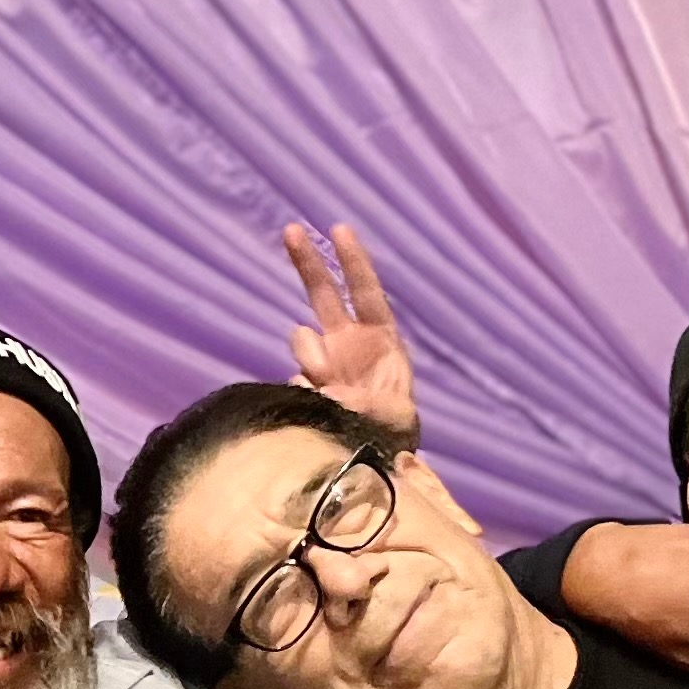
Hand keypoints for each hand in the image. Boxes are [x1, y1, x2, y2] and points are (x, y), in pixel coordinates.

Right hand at [281, 220, 418, 443]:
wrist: (373, 459)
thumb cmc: (394, 432)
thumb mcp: (397, 419)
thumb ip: (367, 404)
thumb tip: (327, 392)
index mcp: (379, 338)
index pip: (365, 292)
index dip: (353, 261)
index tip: (338, 229)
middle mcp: (347, 341)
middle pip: (323, 292)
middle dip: (308, 261)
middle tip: (291, 229)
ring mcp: (323, 361)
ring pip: (301, 338)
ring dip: (310, 355)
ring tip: (328, 388)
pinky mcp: (305, 383)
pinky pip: (294, 378)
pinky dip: (304, 390)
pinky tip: (320, 406)